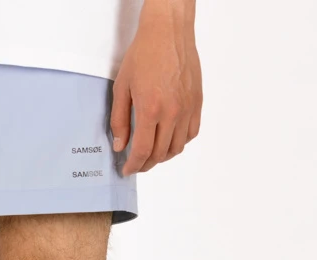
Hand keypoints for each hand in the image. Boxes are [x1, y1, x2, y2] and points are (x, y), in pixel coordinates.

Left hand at [111, 2, 201, 174]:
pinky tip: (169, 140)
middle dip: (146, 164)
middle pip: (160, 153)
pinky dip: (179, 143)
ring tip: (151, 154)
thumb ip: (119, 120)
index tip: (127, 170)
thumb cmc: (144, 54)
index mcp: (151, 108)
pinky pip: (191, 133)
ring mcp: (187, 108)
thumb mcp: (122, 87)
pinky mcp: (197, 103)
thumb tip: (120, 145)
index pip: (143, 151)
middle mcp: (172, 111)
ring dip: (163, 156)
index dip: (134, 165)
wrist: (168, 32)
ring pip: (177, 148)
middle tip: (137, 164)